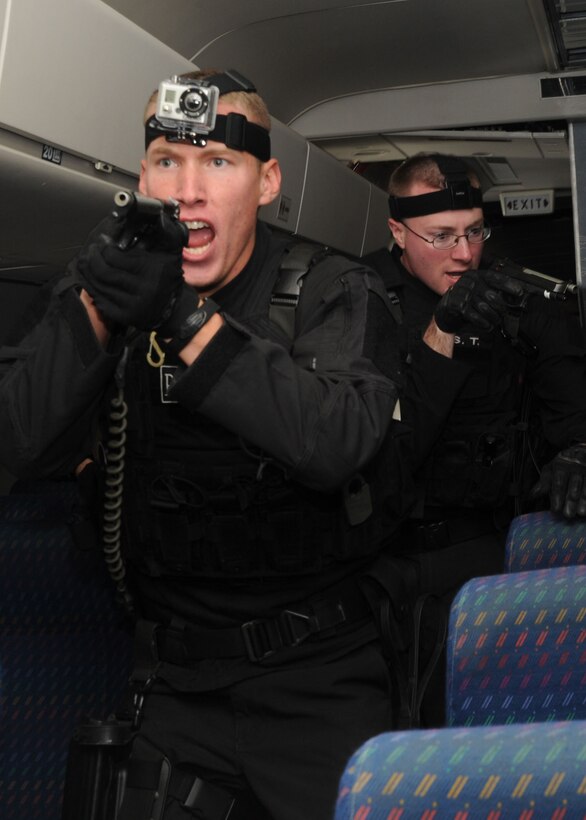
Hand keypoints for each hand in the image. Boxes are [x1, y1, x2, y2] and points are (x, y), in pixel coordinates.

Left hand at [76, 214, 186, 329]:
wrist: (172, 309)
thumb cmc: (168, 276)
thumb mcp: (171, 252)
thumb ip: (166, 232)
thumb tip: (161, 215)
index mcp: (150, 272)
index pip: (115, 257)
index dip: (104, 248)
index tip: (102, 242)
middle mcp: (141, 291)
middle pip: (103, 271)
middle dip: (93, 259)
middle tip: (91, 251)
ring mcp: (131, 306)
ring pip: (98, 285)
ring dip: (88, 271)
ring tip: (87, 261)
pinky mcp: (123, 316)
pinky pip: (99, 299)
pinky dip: (91, 286)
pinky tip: (91, 278)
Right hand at [434, 270, 524, 333]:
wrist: (445, 312)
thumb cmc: (465, 301)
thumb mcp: (477, 292)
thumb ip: (491, 290)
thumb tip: (511, 296)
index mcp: (476, 276)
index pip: (496, 278)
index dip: (509, 285)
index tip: (519, 292)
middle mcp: (469, 282)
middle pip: (492, 296)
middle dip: (501, 308)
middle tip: (503, 314)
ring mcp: (463, 294)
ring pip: (485, 307)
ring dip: (493, 317)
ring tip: (495, 321)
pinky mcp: (457, 306)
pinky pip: (475, 316)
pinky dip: (483, 323)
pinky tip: (487, 325)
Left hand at [530, 444, 585, 517]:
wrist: (581, 452)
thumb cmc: (564, 464)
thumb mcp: (551, 469)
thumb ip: (544, 482)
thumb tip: (533, 495)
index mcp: (561, 464)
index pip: (559, 481)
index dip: (557, 496)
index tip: (556, 509)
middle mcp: (576, 465)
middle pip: (574, 484)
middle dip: (571, 500)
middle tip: (568, 514)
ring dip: (584, 500)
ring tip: (581, 513)